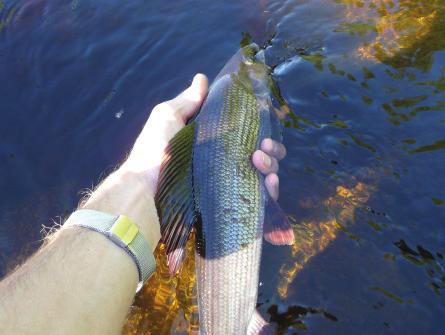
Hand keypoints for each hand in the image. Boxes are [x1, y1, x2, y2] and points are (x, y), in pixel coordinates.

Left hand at [109, 74, 284, 248]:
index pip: (247, 132)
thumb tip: (202, 78)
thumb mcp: (167, 118)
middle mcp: (227, 162)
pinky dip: (271, 190)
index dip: (261, 125)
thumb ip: (187, 102)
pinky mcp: (232, 204)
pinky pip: (260, 199)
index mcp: (215, 141)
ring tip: (258, 160)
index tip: (267, 119)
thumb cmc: (154, 151)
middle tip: (263, 145)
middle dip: (272, 147)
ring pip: (265, 174)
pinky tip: (268, 182)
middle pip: (263, 153)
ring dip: (271, 163)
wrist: (145, 191)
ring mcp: (231, 184)